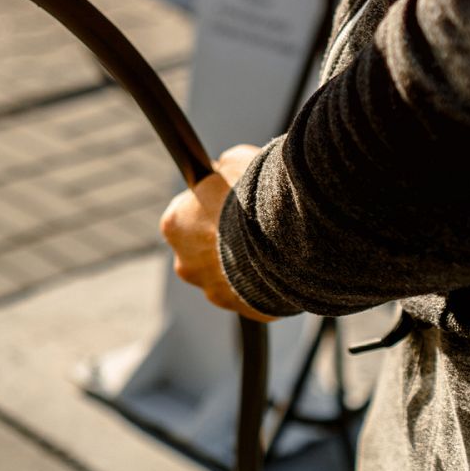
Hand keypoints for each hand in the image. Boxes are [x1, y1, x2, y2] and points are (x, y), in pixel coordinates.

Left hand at [158, 144, 276, 321]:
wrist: (294, 233)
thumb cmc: (258, 193)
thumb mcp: (235, 161)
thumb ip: (221, 170)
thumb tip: (222, 169)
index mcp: (174, 225)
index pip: (184, 215)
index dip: (208, 206)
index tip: (228, 201)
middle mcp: (186, 263)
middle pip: (202, 249)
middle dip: (224, 239)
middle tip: (254, 224)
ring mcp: (214, 291)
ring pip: (229, 274)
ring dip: (246, 263)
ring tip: (275, 245)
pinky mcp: (245, 309)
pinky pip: (255, 293)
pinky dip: (267, 282)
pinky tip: (285, 266)